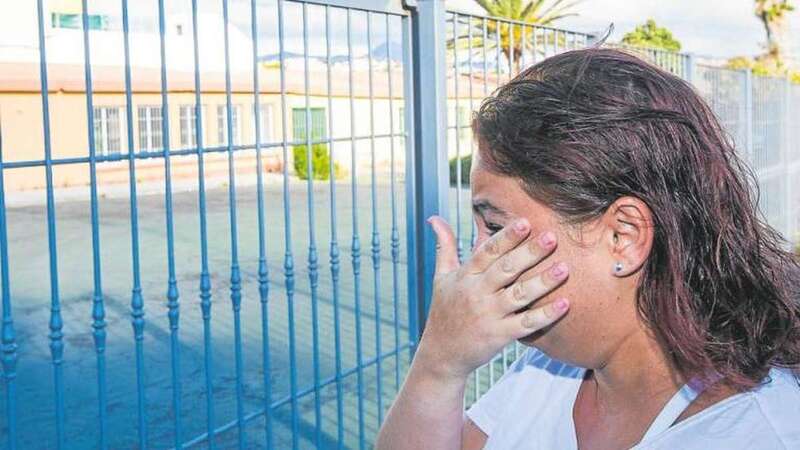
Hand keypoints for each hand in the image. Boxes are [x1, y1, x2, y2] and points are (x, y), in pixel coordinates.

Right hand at [415, 216, 569, 380]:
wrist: (441, 354)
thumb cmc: (444, 311)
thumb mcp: (440, 277)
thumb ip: (444, 246)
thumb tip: (434, 217)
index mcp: (465, 276)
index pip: (487, 252)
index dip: (506, 237)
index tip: (525, 222)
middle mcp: (476, 293)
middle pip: (506, 269)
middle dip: (529, 253)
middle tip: (552, 237)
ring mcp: (488, 315)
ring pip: (519, 295)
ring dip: (543, 282)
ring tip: (565, 268)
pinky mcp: (499, 336)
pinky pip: (526, 323)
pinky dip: (545, 315)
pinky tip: (565, 304)